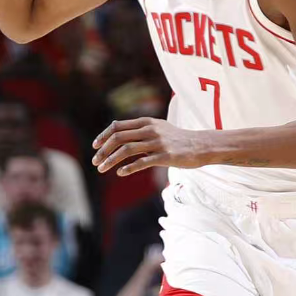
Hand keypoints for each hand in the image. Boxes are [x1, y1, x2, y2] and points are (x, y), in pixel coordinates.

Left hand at [92, 118, 209, 176]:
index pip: (117, 126)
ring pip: (127, 150)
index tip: (95, 146)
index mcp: (146, 122)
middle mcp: (150, 130)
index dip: (103, 136)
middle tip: (95, 161)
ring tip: (102, 169)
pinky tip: (120, 173)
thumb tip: (118, 133)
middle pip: (119, 138)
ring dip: (111, 160)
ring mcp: (158, 143)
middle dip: (103, 150)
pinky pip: (142, 162)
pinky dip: (129, 168)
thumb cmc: (177, 139)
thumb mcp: (158, 128)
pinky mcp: (165, 156)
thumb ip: (140, 129)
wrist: (200, 146)